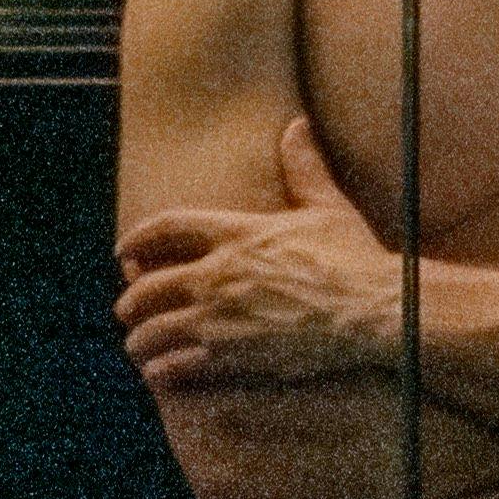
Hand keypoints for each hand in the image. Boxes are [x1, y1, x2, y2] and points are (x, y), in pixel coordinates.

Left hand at [116, 114, 409, 390]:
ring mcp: (220, 317)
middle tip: (125, 309)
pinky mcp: (231, 356)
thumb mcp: (328, 207)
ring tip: (138, 347)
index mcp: (236, 234)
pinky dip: (162, 370)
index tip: (124, 250)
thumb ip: (304, 168)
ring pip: (154, 330)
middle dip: (130, 300)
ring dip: (139, 340)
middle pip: (148, 286)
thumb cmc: (355, 259)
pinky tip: (159, 373)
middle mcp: (218, 274)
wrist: (374, 312)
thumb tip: (297, 125)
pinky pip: (176, 365)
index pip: (167, 228)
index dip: (138, 238)